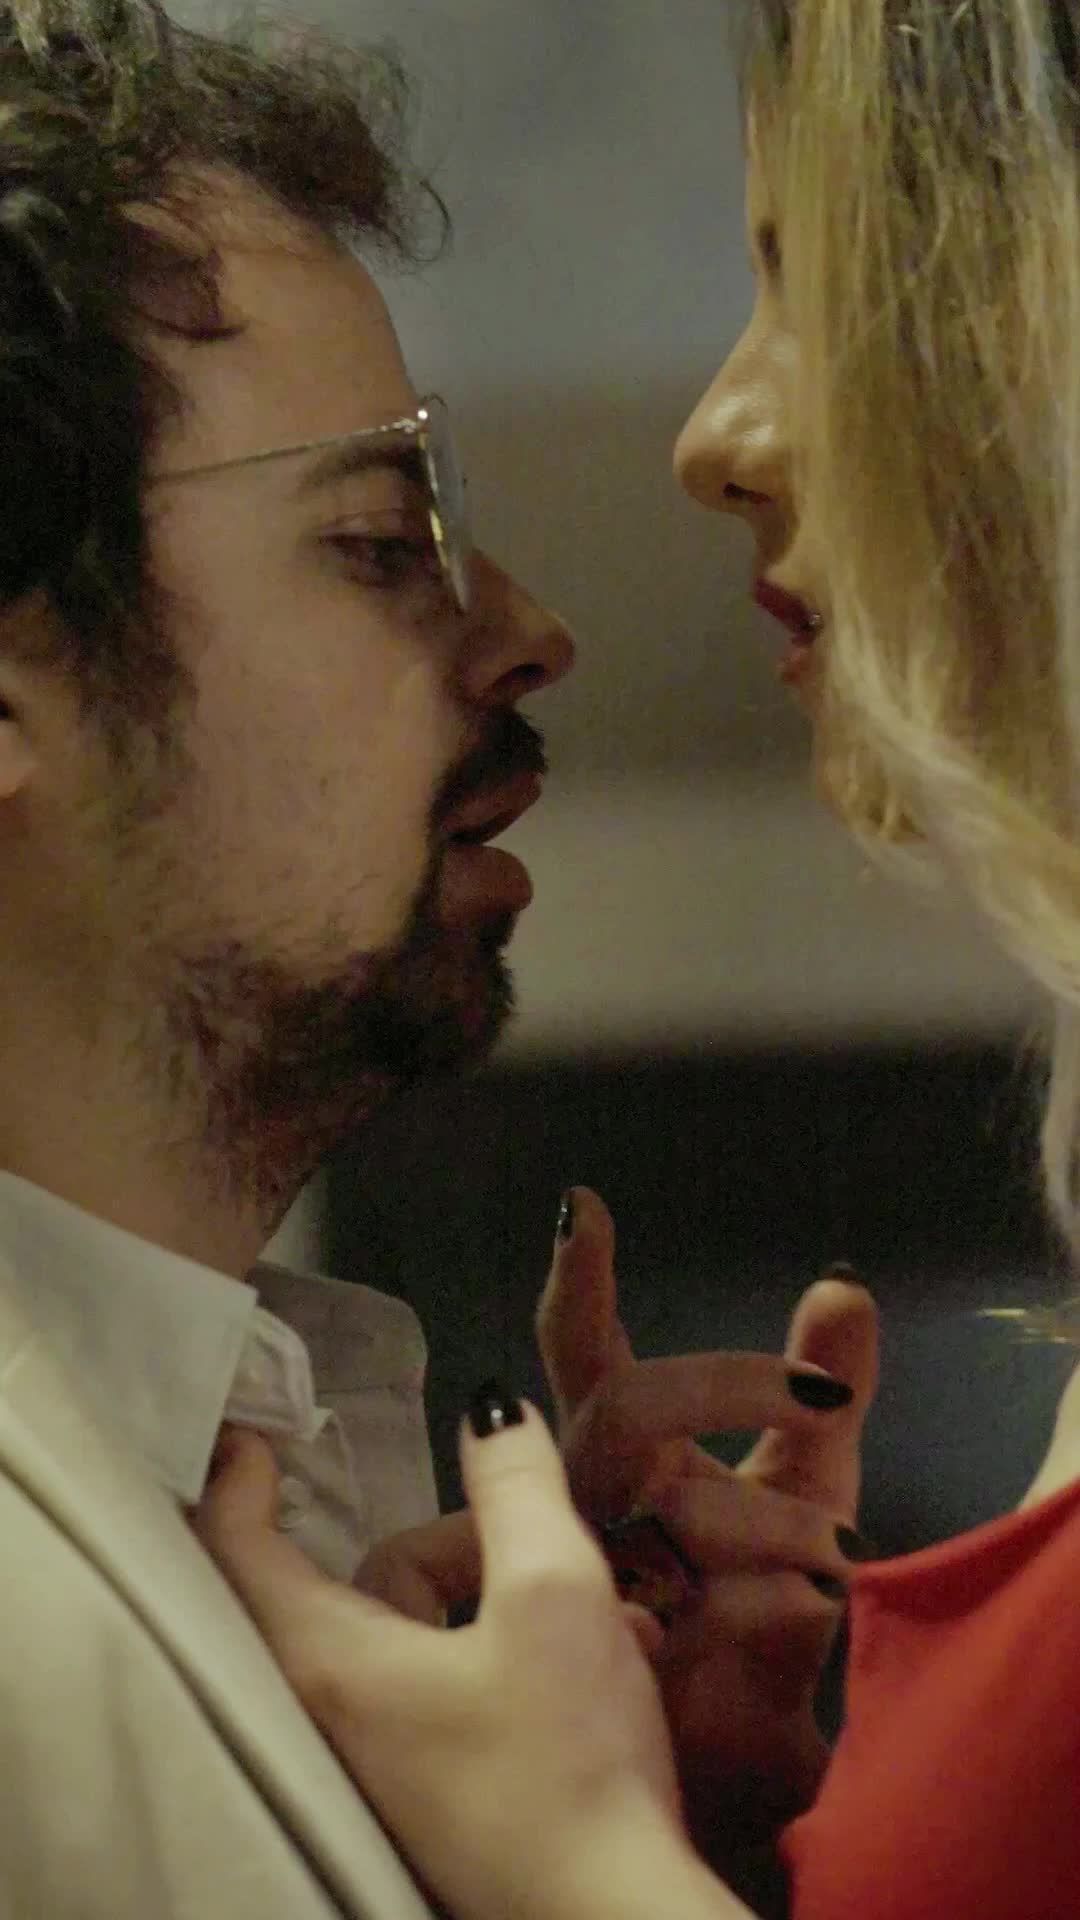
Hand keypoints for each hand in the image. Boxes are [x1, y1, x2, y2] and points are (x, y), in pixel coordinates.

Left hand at [194, 1402, 748, 1919]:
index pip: (240, 1550)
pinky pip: (453, 1690)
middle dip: (461, 1542)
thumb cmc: (566, 1760)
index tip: (257, 1433)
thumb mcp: (554, 1595)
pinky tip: (610, 1661)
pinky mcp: (434, 1799)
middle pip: (372, 1581)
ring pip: (425, 1633)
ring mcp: (384, 1766)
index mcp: (330, 1661)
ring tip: (615, 1613)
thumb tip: (489, 1408)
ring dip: (508, 1598)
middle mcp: (335, 1716)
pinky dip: (514, 1656)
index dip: (240, 1480)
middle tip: (545, 1536)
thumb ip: (518, 1487)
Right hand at [537, 1189, 877, 1858]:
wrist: (748, 1749)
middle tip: (823, 1397)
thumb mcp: (812, 1475)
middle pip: (625, 1406)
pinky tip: (803, 1612)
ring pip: (672, 1509)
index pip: (583, 1350)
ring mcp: (589, 1577)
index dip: (577, 1278)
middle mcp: (589, 1500)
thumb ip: (825, 1385)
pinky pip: (699, 1607)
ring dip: (775, 1516)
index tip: (581, 1204)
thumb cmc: (761, 1600)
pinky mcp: (616, 1660)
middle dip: (726, 1384)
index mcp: (623, 1446)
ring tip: (841, 1550)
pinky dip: (776, 1603)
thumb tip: (843, 1287)